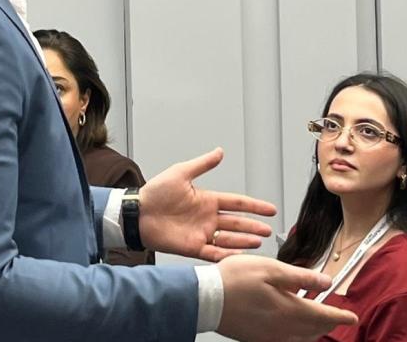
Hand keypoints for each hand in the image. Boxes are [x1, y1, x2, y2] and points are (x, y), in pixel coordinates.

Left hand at [138, 148, 275, 260]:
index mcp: (206, 200)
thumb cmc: (154, 193)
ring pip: (229, 239)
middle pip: (236, 223)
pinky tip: (240, 255)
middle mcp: (206, 217)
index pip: (236, 203)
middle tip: (269, 230)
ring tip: (259, 242)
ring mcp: (201, 233)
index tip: (270, 209)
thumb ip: (202, 165)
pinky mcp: (192, 247)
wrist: (137, 213)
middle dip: (253, 226)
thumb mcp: (181, 173)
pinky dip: (227, 254)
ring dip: (244, 241)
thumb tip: (219, 151)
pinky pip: (214, 252)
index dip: (254, 206)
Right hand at [216, 255, 357, 340]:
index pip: (325, 317)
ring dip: (312, 331)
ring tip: (313, 319)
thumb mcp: (270, 269)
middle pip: (314, 331)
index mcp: (290, 310)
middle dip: (327, 323)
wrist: (205, 299)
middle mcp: (283, 330)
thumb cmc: (234, 280)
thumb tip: (326, 281)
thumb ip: (301, 277)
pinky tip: (288, 324)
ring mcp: (270, 337)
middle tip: (333, 315)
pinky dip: (295, 335)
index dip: (341, 316)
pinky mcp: (257, 339)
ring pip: (301, 339)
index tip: (351, 315)